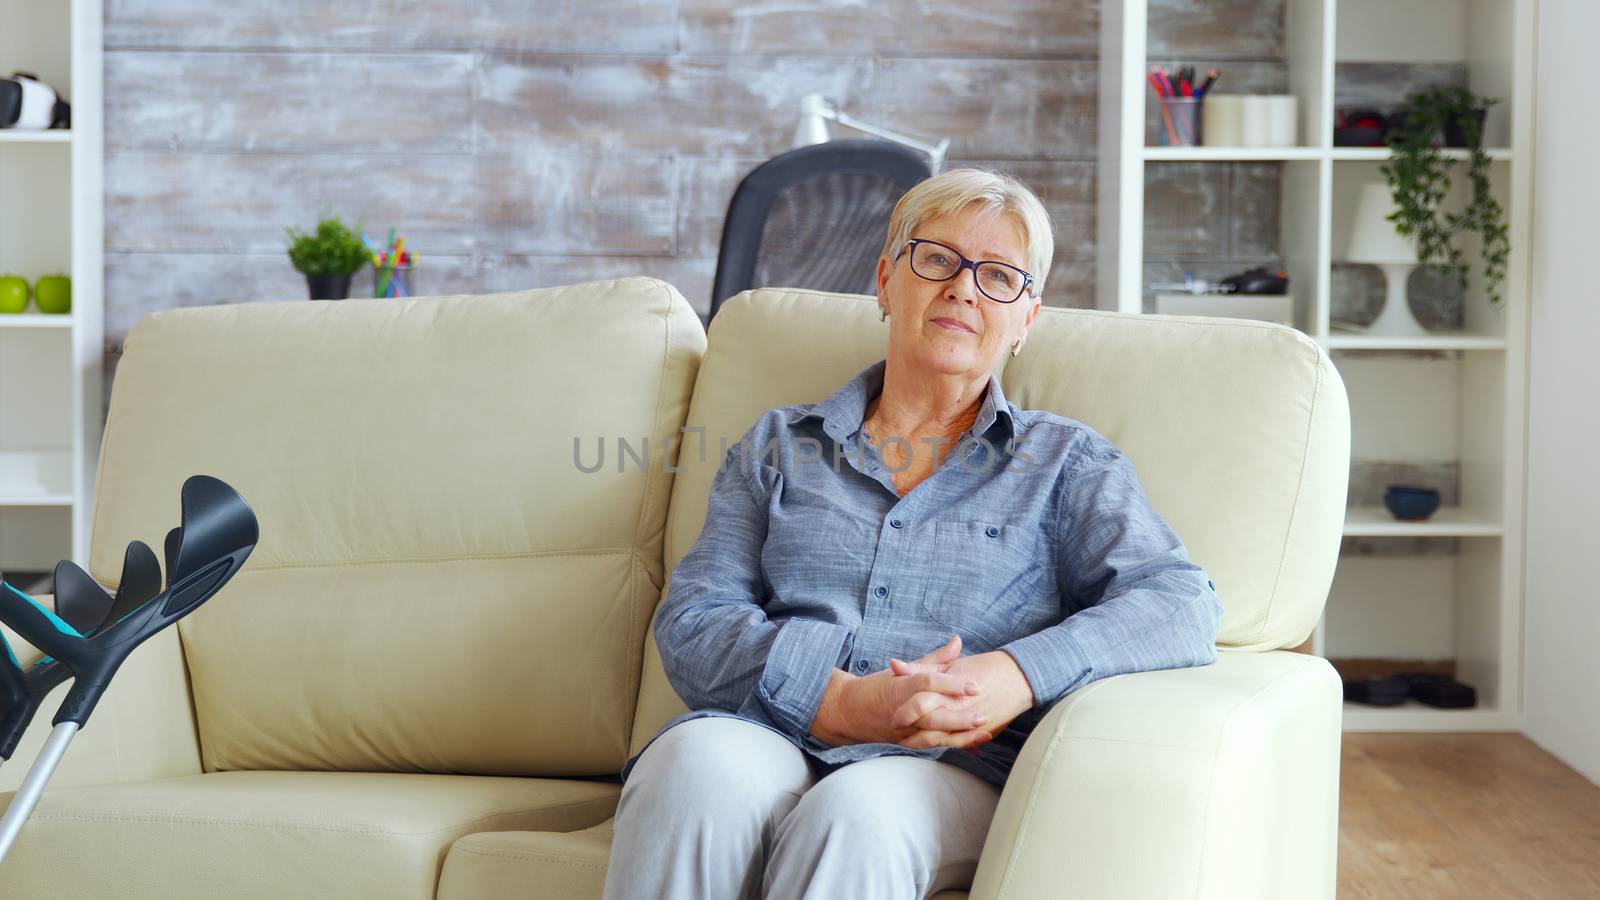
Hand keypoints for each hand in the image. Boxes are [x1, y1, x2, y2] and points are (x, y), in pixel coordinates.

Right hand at [810, 635, 986, 748]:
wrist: (848, 711)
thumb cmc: (878, 687)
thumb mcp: (904, 669)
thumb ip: (935, 658)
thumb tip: (958, 641)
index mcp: (901, 688)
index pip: (927, 684)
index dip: (951, 684)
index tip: (974, 685)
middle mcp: (902, 712)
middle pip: (933, 716)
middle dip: (959, 717)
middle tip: (983, 713)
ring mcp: (904, 730)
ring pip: (934, 736)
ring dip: (960, 736)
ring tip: (984, 732)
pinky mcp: (908, 742)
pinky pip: (933, 746)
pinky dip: (953, 745)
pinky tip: (973, 745)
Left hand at [888, 640, 1035, 750]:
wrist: (1018, 677)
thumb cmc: (983, 667)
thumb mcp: (951, 665)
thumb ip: (922, 667)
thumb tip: (894, 665)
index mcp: (950, 689)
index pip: (921, 702)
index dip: (905, 711)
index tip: (892, 714)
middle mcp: (959, 708)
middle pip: (929, 724)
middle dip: (911, 729)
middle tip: (894, 730)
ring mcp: (971, 723)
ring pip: (943, 738)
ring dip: (923, 741)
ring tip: (907, 741)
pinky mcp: (982, 732)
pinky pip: (960, 743)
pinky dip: (945, 745)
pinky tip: (933, 744)